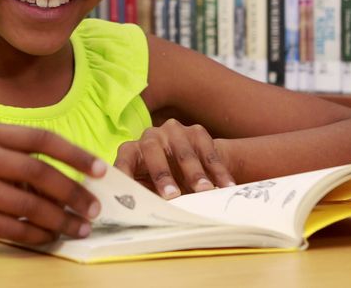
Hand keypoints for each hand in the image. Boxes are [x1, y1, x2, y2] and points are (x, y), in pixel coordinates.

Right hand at [0, 123, 105, 249]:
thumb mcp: (6, 161)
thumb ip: (39, 166)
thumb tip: (88, 184)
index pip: (42, 139)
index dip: (75, 154)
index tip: (101, 171)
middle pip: (36, 171)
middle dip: (72, 192)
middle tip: (94, 208)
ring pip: (26, 205)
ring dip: (60, 219)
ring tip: (80, 227)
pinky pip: (13, 228)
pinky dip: (39, 234)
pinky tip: (52, 236)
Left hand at [114, 119, 234, 199]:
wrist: (193, 163)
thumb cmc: (164, 184)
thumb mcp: (151, 190)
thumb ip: (145, 198)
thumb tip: (138, 219)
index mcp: (132, 151)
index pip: (123, 161)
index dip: (124, 175)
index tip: (128, 194)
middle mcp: (150, 136)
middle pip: (152, 150)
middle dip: (162, 174)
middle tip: (172, 196)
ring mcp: (174, 131)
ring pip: (183, 152)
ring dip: (195, 174)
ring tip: (206, 191)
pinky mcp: (196, 132)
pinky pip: (208, 152)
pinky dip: (218, 171)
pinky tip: (227, 185)